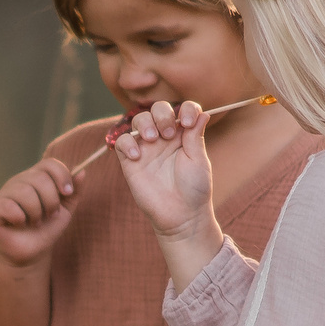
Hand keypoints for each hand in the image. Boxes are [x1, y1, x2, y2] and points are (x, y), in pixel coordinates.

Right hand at [0, 157, 78, 269]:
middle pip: (39, 177)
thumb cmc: (47, 229)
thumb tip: (82, 172)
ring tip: (35, 222)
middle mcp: (19, 181)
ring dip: (36, 212)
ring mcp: (5, 193)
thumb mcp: (66, 210)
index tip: (67, 193)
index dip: (61, 175)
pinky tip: (19, 224)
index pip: (49, 164)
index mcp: (36, 177)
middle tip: (49, 215)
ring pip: (25, 191)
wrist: (34, 253)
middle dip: (51, 201)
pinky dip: (20, 218)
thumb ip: (75, 191)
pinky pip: (9, 206)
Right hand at [113, 100, 215, 246]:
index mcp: (183, 135)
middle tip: (168, 133)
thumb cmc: (194, 190)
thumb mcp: (199, 160)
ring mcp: (147, 148)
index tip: (187, 122)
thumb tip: (202, 113)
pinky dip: (127, 143)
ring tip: (151, 139)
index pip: (183, 109)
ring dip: (144, 123)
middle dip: (162, 114)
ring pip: (139, 121)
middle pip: (157, 109)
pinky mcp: (130, 161)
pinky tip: (137, 155)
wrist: (181, 216)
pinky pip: (122, 142)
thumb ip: (196, 136)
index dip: (185, 109)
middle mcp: (164, 138)